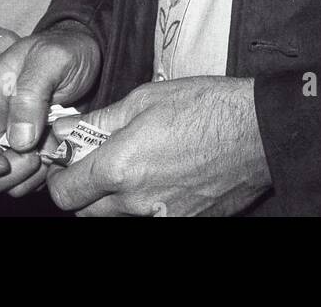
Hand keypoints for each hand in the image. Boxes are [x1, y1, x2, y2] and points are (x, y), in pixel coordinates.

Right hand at [0, 25, 101, 197]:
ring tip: (49, 150)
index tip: (2, 163)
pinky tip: (57, 153)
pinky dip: (39, 178)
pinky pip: (24, 182)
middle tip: (36, 155)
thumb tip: (20, 140)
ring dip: (24, 178)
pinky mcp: (28, 154)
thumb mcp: (53, 57)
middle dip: (4, 175)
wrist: (88, 55)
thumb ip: (32, 91)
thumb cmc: (66, 49)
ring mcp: (8, 142)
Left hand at [46, 76, 270, 217]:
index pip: (65, 193)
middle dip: (84, 188)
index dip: (62, 175)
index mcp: (120, 168)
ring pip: (117, 216)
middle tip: (100, 158)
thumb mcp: (146, 98)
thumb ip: (101, 120)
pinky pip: (149, 217)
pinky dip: (145, 201)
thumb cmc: (205, 106)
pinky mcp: (183, 222)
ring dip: (115, 196)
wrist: (259, 131)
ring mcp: (160, 218)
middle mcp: (135, 203)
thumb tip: (66, 129)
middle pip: (85, 212)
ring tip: (138, 161)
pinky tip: (164, 173)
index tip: (69, 157)